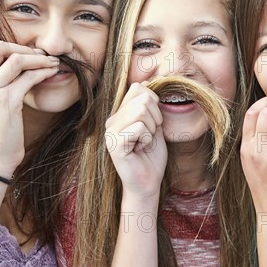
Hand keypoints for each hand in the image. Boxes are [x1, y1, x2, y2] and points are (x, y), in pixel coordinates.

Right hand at [0, 39, 58, 177]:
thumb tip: (19, 61)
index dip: (14, 47)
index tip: (32, 54)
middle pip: (0, 47)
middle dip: (26, 48)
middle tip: (44, 56)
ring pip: (17, 60)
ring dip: (39, 59)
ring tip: (53, 63)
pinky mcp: (4, 102)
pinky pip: (28, 78)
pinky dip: (43, 72)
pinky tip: (52, 73)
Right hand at [105, 83, 166, 200]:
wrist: (148, 183)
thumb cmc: (152, 156)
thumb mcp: (154, 125)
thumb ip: (150, 106)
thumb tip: (146, 83)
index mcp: (119, 114)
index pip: (138, 88)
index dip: (153, 101)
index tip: (154, 121)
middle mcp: (111, 121)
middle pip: (142, 98)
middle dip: (156, 116)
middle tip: (150, 134)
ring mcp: (110, 132)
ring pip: (141, 111)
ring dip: (151, 128)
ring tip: (144, 142)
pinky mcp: (114, 144)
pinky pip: (139, 127)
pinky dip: (147, 138)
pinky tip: (140, 149)